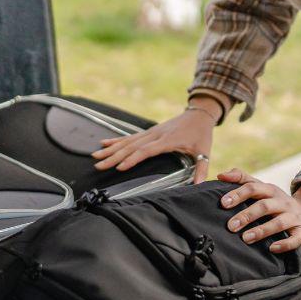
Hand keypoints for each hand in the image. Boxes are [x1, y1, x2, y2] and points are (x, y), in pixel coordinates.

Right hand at [91, 107, 214, 181]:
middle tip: (99, 164)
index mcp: (167, 140)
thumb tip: (199, 185)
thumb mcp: (204, 151)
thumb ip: (202, 168)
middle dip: (114, 156)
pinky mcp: (149, 131)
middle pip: (131, 146)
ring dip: (111, 149)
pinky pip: (130, 136)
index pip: (146, 151)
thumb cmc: (201, 134)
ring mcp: (150, 132)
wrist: (198, 114)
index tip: (120, 167)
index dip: (132, 159)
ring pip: (127, 141)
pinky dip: (116, 140)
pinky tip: (104, 143)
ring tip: (96, 155)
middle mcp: (155, 135)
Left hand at [217, 169, 300, 253]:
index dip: (238, 194)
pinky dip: (285, 244)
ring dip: (261, 230)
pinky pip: (296, 238)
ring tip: (245, 238)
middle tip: (230, 226)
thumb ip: (241, 179)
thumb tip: (220, 175)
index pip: (253, 188)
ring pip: (278, 223)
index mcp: (270, 190)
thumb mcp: (261, 188)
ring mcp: (294, 216)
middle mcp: (282, 201)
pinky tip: (272, 248)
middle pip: (264, 206)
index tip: (223, 203)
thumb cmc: (274, 201)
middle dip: (246, 215)